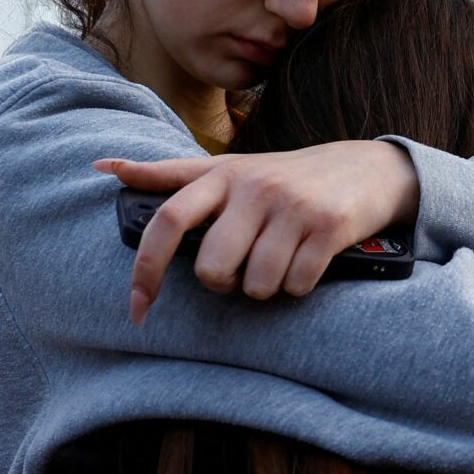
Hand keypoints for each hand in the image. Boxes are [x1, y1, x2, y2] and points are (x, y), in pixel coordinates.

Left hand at [98, 140, 419, 323]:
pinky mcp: (328, 226)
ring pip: (256, 285)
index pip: (167, 221)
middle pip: (212, 269)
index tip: (137, 308)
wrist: (369, 169)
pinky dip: (299, 286)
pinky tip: (308, 263)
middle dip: (224, 284)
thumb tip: (103, 165)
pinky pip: (296, 285)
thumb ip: (169, 174)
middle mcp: (253, 187)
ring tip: (281, 261)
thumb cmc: (286, 178)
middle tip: (240, 271)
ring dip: (266, 287)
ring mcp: (292, 206)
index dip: (145, 268)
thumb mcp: (228, 168)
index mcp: (221, 174)